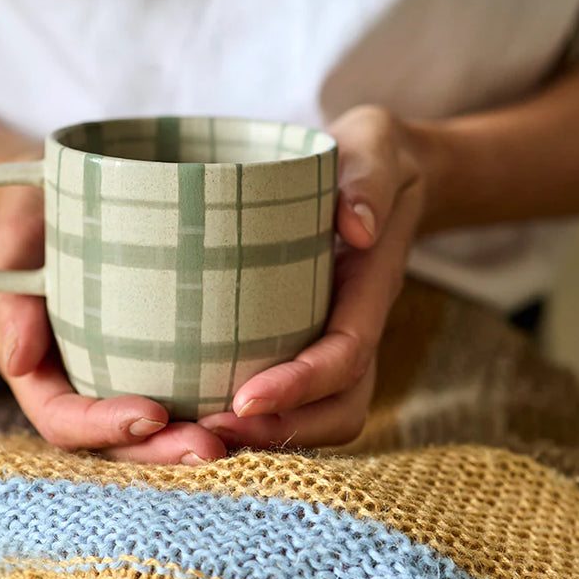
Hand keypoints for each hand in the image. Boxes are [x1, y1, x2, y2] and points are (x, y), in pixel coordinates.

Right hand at [0, 167, 226, 464]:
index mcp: (40, 373)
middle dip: (163, 451)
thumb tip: (19, 362)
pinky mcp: (157, 355)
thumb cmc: (29, 214)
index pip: (64, 420)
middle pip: (119, 440)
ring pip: (157, 429)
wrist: (61, 195)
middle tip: (214, 447)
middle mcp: (82, 384)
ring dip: (196, 438)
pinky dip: (216, 403)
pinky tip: (262, 401)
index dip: (104, 427)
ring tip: (245, 436)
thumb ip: (10, 295)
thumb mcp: (11, 240)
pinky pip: (185, 390)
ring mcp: (120, 375)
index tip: (152, 413)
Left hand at [197, 106, 426, 450]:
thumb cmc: (370, 153)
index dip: (301, 384)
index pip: (347, 352)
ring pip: (320, 413)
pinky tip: (198, 408)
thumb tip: (357, 227)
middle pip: (340, 406)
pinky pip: (294, 394)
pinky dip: (254, 414)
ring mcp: (336, 336)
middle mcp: (358, 322)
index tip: (245, 400)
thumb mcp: (373, 144)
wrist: (379, 167)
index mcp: (373, 284)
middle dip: (282, 429)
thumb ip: (368, 176)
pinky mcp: (308, 337)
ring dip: (266, 434)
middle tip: (208, 432)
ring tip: (198, 433)